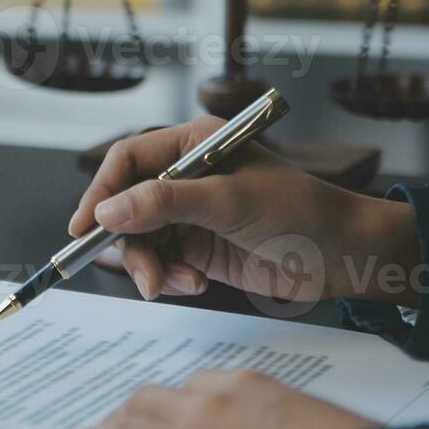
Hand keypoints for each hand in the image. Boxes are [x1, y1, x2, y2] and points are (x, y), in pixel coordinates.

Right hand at [72, 116, 419, 303]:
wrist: (345, 257)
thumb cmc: (300, 213)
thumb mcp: (230, 203)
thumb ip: (165, 204)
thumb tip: (107, 213)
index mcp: (193, 145)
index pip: (127, 160)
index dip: (100, 191)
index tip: (83, 227)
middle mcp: (185, 176)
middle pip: (126, 206)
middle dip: (131, 244)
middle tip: (145, 276)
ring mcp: (190, 213)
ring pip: (140, 240)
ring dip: (153, 266)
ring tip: (180, 283)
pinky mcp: (198, 246)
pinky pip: (161, 262)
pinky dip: (170, 278)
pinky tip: (197, 283)